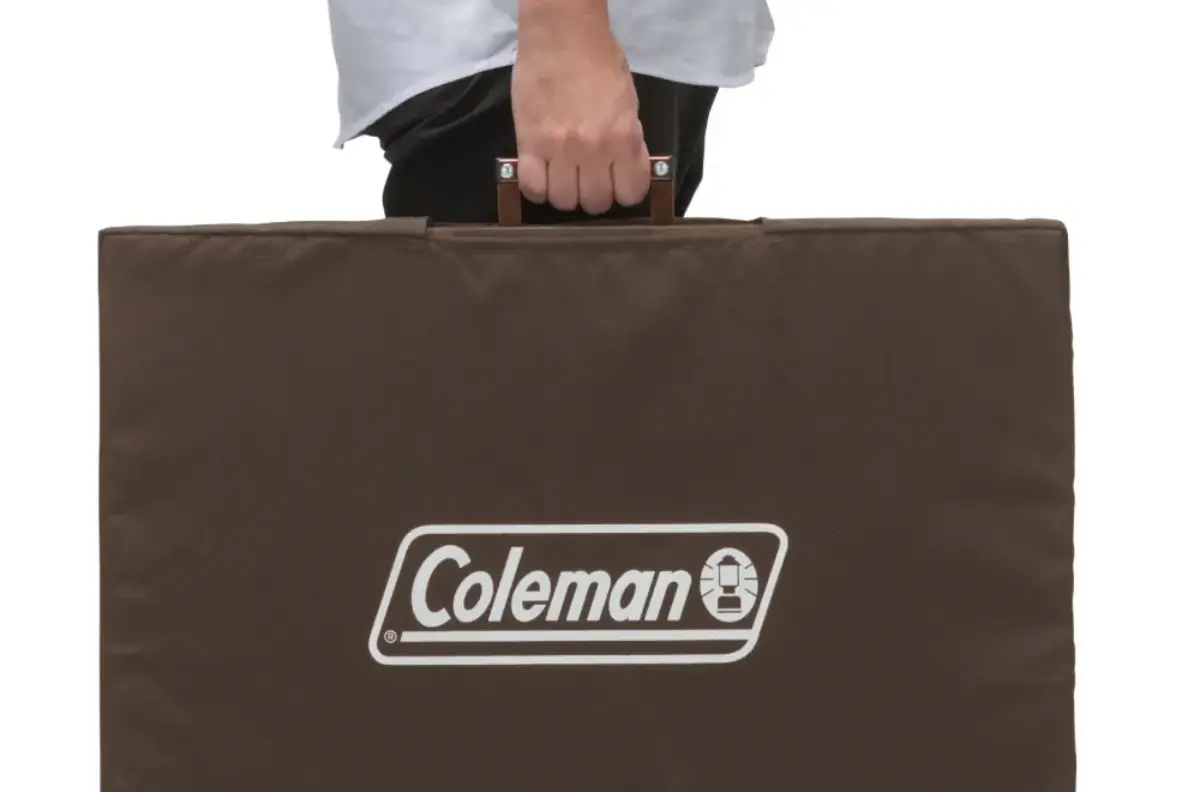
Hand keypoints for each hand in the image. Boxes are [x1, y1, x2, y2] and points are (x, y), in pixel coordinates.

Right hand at [511, 1, 650, 214]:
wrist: (562, 35)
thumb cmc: (599, 62)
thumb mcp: (627, 104)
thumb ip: (627, 140)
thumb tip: (623, 168)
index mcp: (624, 138)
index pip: (630, 193)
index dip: (625, 192)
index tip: (617, 183)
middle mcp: (593, 149)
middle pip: (596, 203)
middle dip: (593, 194)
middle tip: (587, 178)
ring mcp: (559, 150)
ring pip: (563, 201)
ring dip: (564, 193)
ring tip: (562, 176)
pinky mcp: (529, 144)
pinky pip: (532, 188)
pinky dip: (537, 189)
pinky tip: (541, 175)